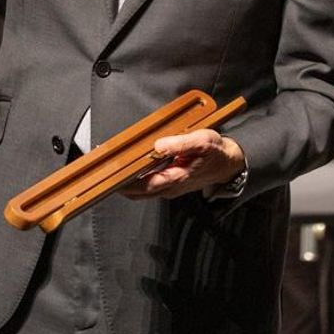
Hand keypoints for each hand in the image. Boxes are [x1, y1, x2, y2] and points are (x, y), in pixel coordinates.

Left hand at [120, 129, 245, 200]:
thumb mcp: (202, 142)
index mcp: (175, 179)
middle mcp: (170, 187)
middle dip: (119, 184)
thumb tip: (158, 145)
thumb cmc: (216, 152)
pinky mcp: (171, 183)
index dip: (124, 182)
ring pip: (142, 191)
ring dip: (126, 182)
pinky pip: (148, 185)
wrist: (230, 163)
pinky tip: (130, 167)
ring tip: (112, 168)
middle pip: (137, 192)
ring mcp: (170, 187)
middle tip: (103, 171)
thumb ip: (180, 144)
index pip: (143, 185)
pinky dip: (136, 179)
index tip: (108, 176)